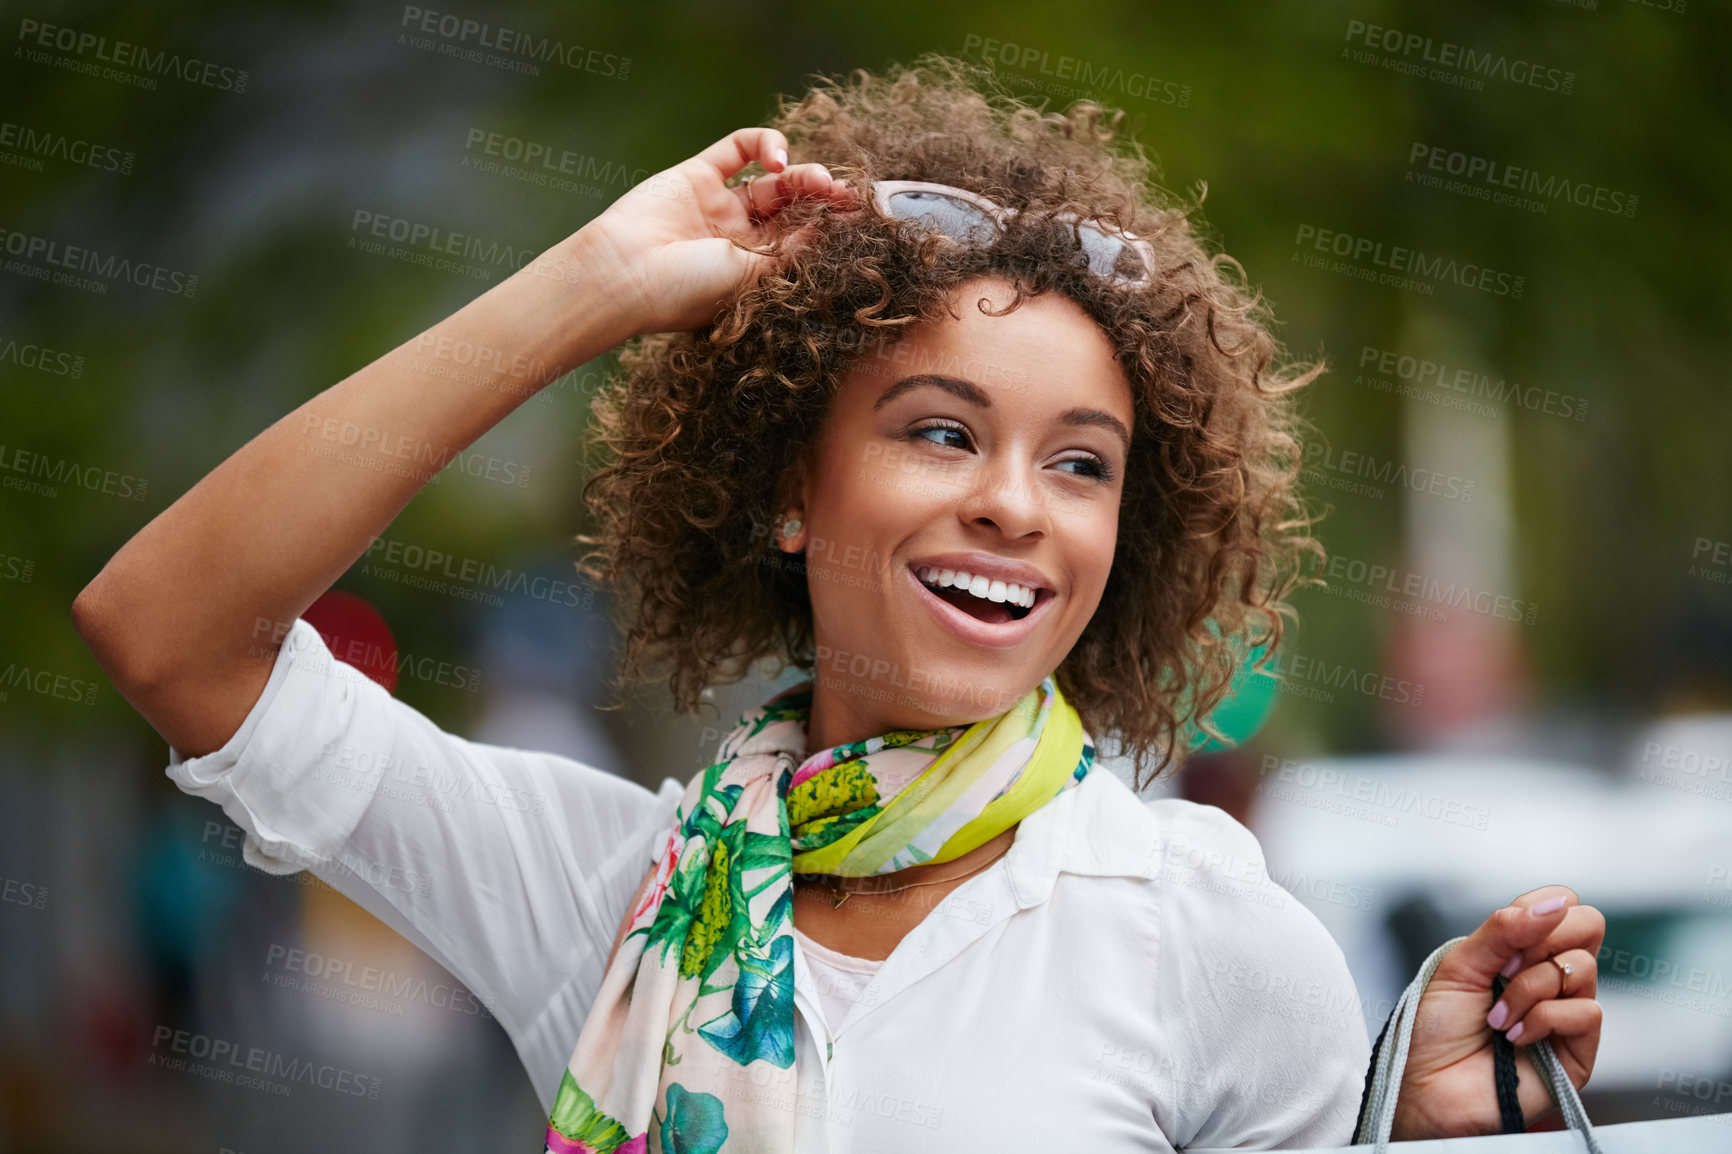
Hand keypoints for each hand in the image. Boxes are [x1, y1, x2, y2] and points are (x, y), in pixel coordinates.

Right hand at [577, 126, 856, 338]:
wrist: (624, 274)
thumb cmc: (688, 291)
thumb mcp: (754, 277)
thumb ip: (793, 250)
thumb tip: (833, 227)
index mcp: (755, 272)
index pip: (805, 240)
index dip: (833, 225)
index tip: (861, 216)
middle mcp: (738, 239)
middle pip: (794, 208)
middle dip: (822, 197)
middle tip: (845, 193)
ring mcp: (718, 206)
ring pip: (772, 179)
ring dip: (799, 173)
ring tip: (814, 179)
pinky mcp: (696, 175)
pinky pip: (737, 148)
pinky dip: (763, 143)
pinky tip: (776, 158)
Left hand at [1391, 886, 1604, 1138]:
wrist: (1427, 1086)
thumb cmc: (1435, 1029)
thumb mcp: (1459, 964)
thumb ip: (1504, 928)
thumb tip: (1555, 903)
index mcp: (1521, 950)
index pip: (1560, 903)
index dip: (1538, 909)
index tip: (1504, 937)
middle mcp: (1550, 976)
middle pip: (1589, 925)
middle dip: (1541, 941)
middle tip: (1505, 970)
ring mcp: (1567, 1011)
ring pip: (1581, 967)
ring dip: (1528, 988)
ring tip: (1497, 1017)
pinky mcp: (1579, 1050)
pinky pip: (1587, 1011)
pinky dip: (1542, 1019)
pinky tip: (1514, 1037)